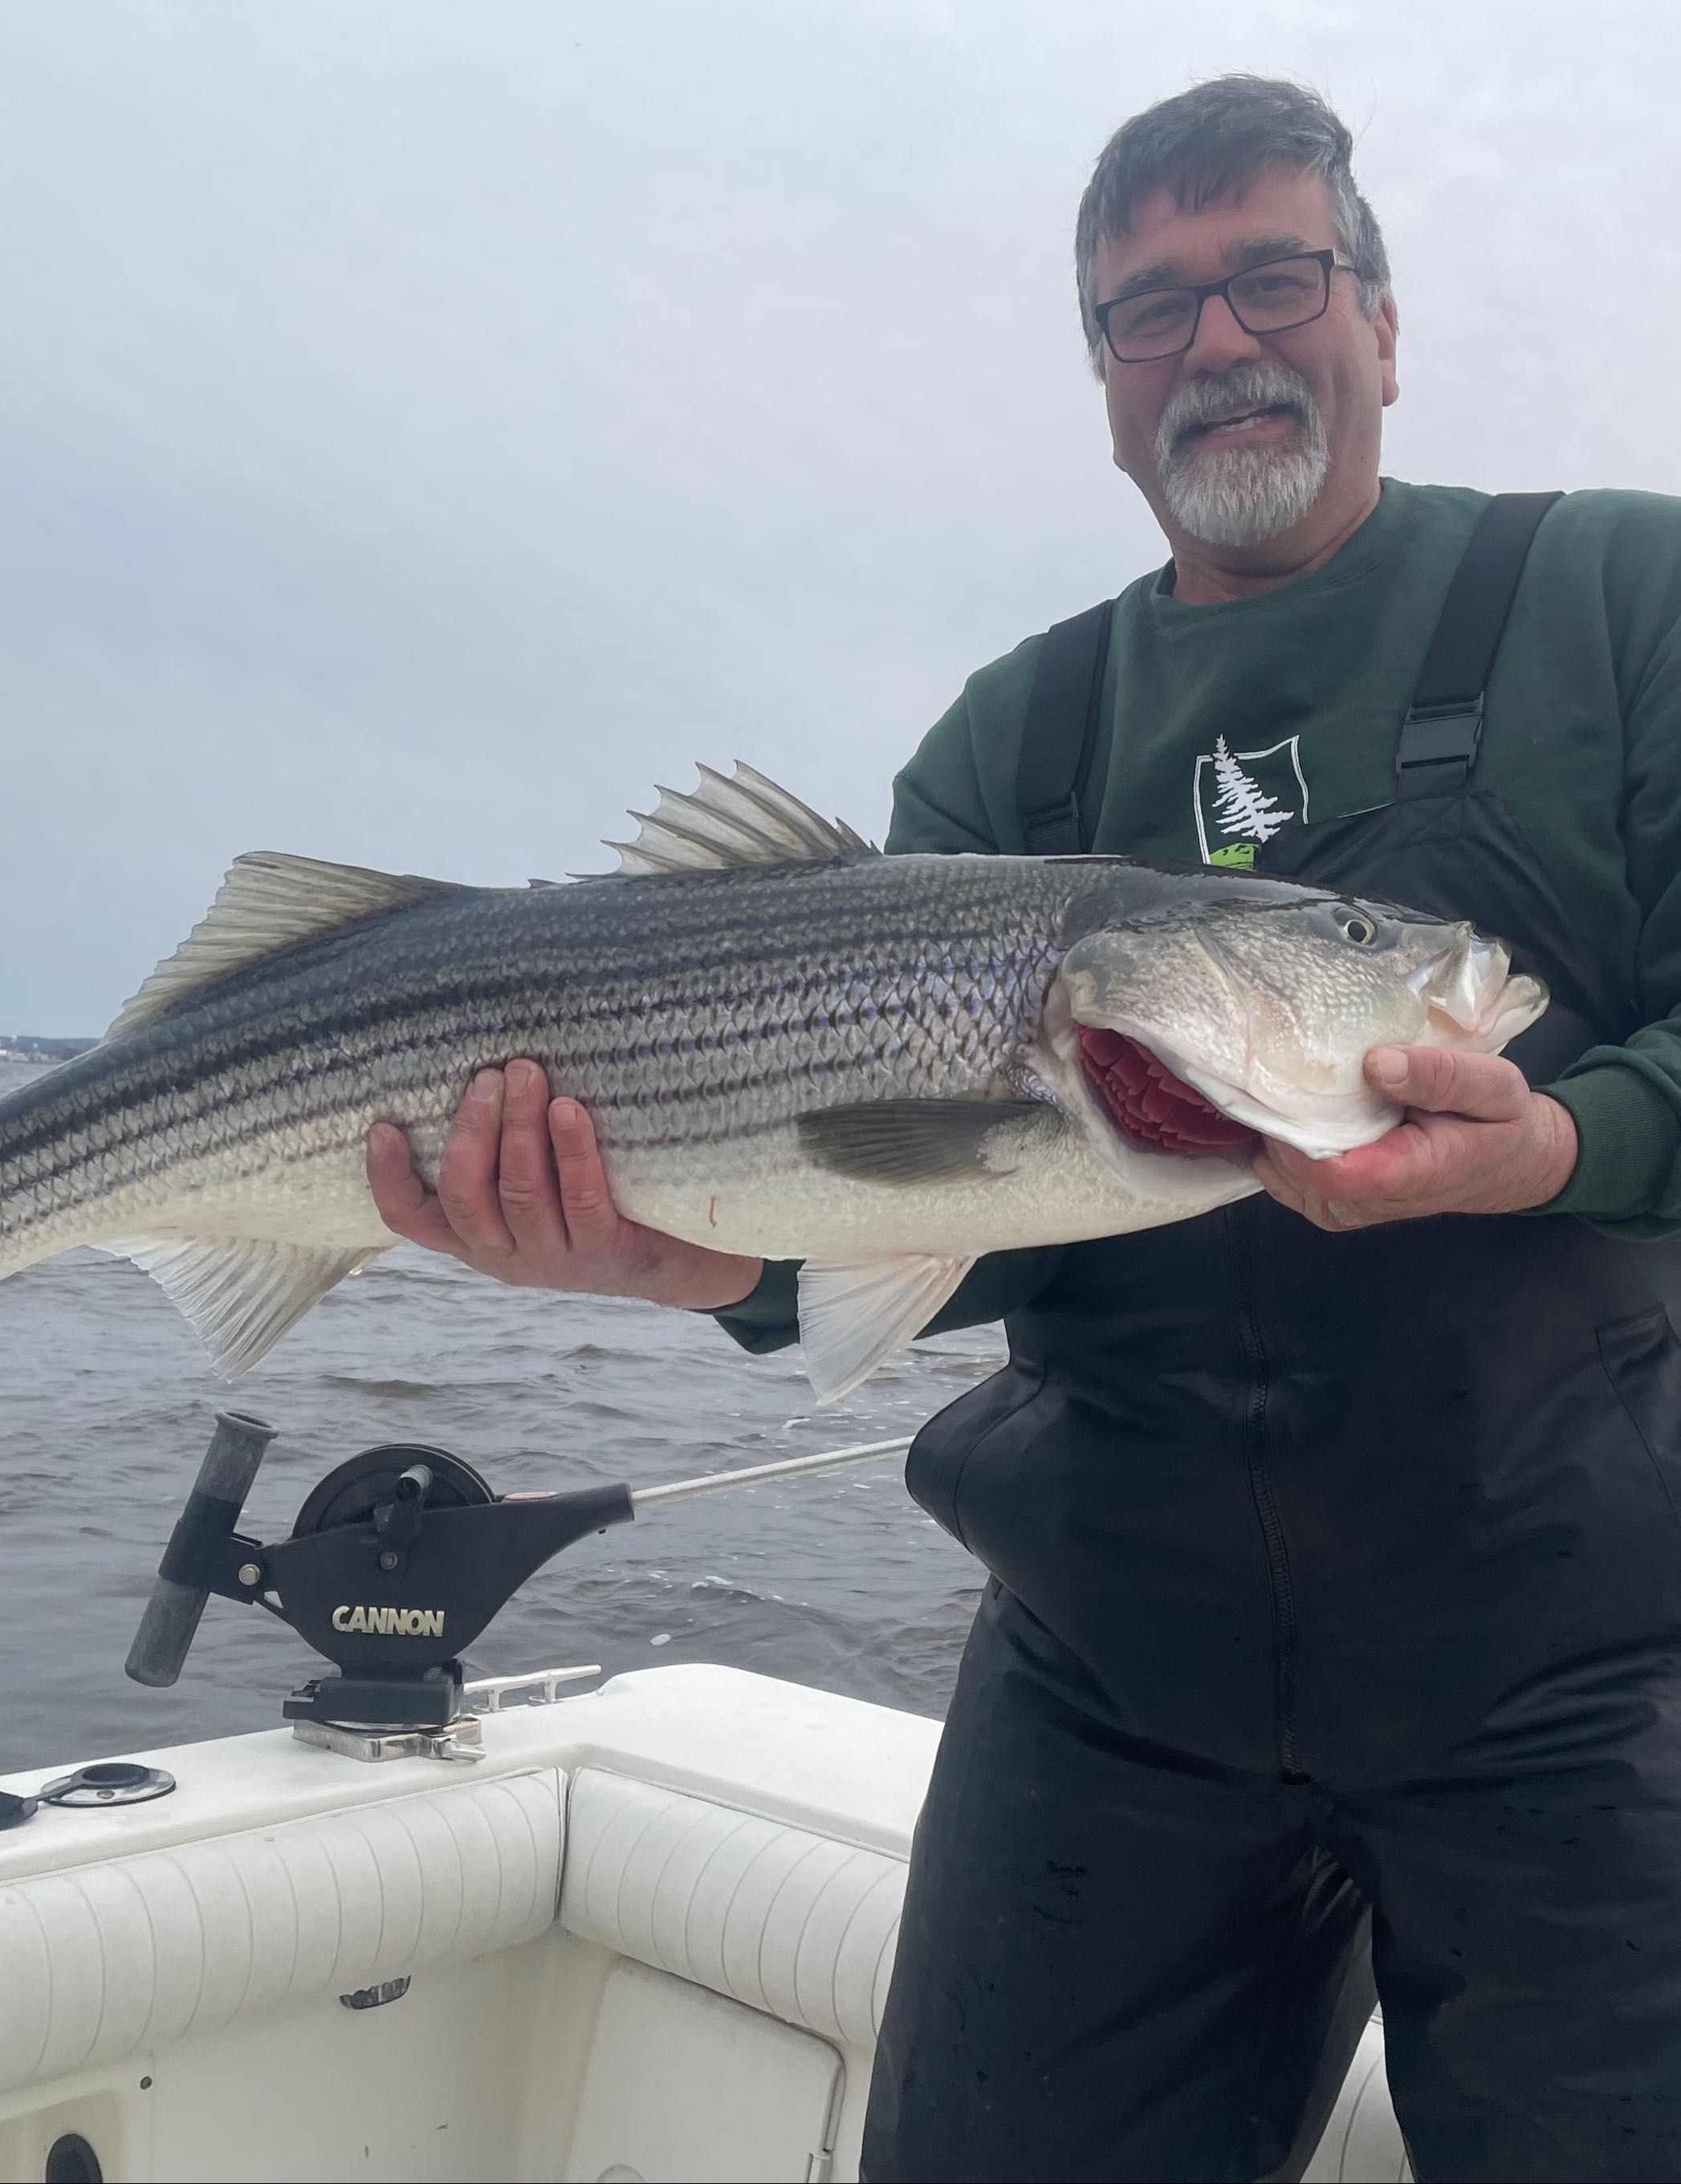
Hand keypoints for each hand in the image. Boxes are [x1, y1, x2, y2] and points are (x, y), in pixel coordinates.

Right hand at [366, 1059, 763, 1309]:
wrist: (672, 1260)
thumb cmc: (592, 1201)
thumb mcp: (537, 1186)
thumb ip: (502, 1148)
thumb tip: (483, 1062)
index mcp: (477, 1238)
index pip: (413, 1220)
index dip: (388, 1178)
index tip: (383, 1126)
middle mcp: (506, 1254)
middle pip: (465, 1195)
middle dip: (471, 1129)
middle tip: (488, 1076)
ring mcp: (554, 1257)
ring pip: (518, 1192)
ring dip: (519, 1127)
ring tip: (525, 1073)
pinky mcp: (603, 1252)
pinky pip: (581, 1197)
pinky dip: (571, 1150)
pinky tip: (570, 1110)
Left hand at [1253, 1045, 1579, 1232]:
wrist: (1509, 1163)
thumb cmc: (1500, 1123)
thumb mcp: (1493, 1085)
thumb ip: (1439, 1076)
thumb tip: (1376, 1064)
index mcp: (1403, 1175)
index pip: (1323, 1169)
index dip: (1293, 1126)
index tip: (1287, 1075)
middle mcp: (1364, 1203)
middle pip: (1289, 1166)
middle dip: (1279, 1115)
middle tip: (1285, 1063)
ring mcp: (1343, 1208)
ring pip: (1277, 1170)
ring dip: (1278, 1126)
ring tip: (1296, 1082)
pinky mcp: (1331, 1202)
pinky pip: (1283, 1174)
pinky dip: (1282, 1141)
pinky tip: (1302, 1108)